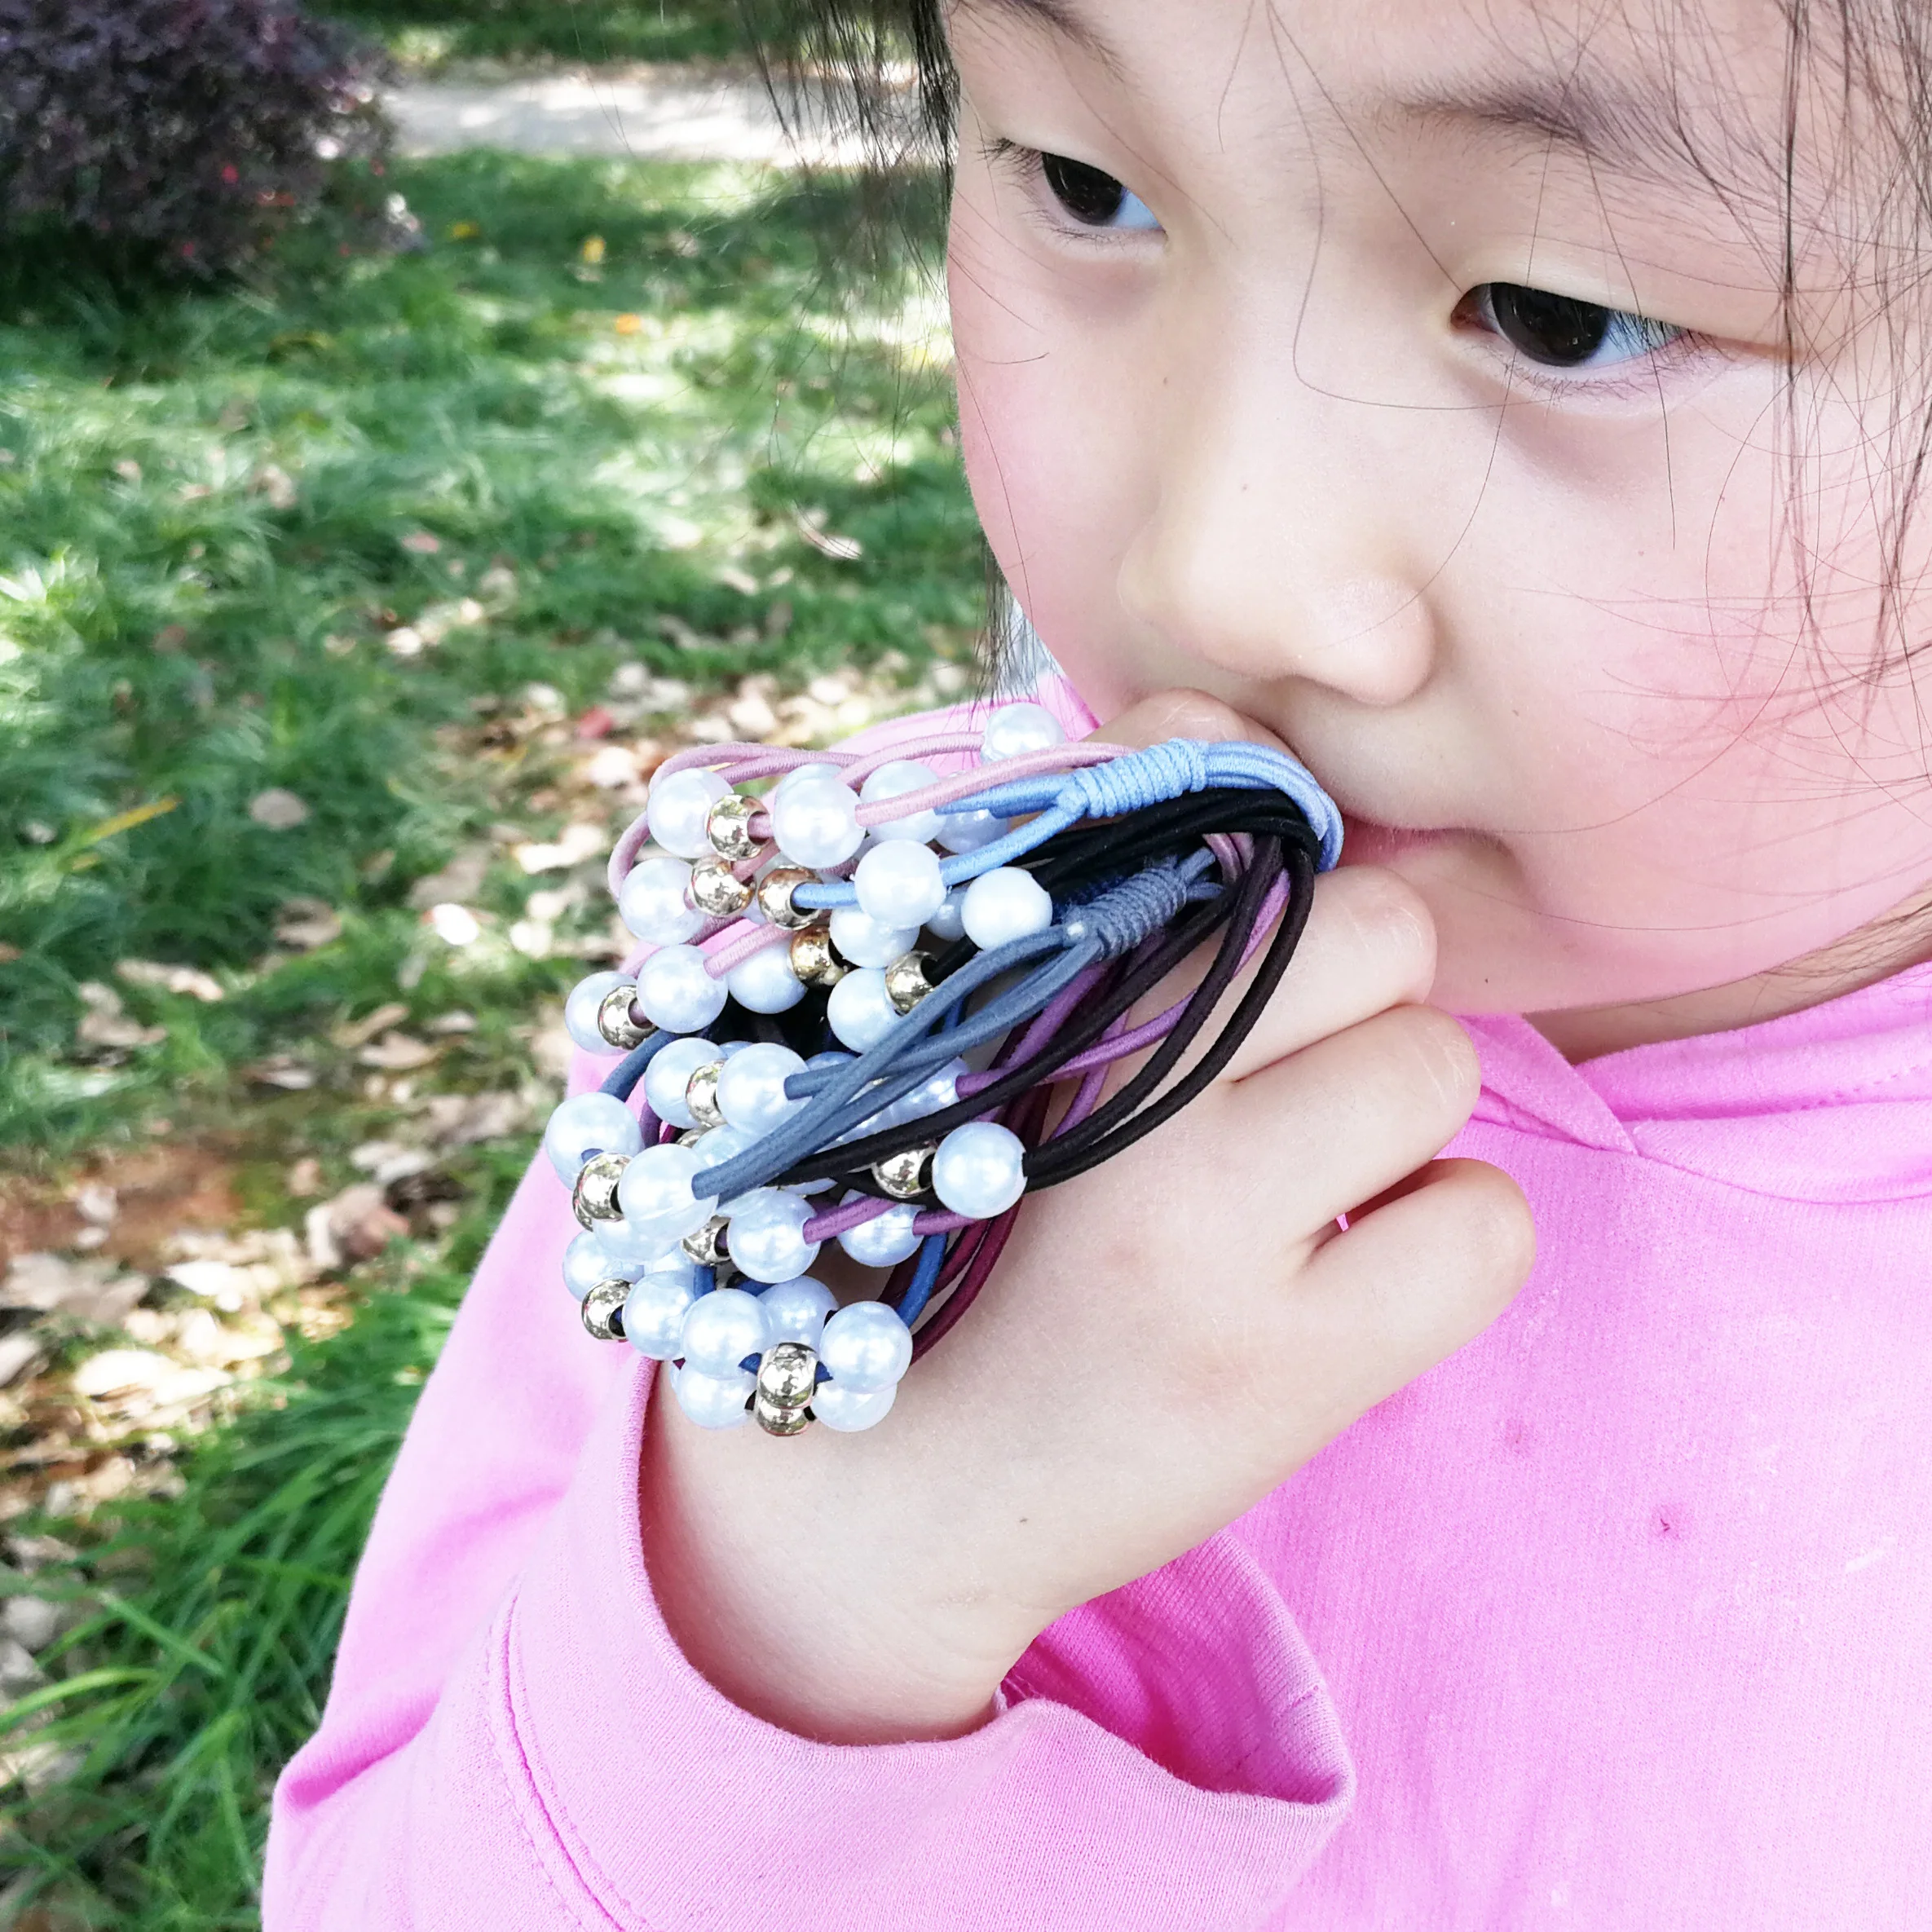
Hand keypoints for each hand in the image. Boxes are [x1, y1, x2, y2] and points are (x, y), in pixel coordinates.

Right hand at [639, 690, 1533, 1742]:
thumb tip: (1218, 721)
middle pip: (1374, 927)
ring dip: (1396, 1112)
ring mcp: (1218, 1247)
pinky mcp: (1302, 1378)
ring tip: (1300, 1176)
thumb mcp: (989, 1034)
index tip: (1239, 928)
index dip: (1266, 858)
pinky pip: (1490, 1222)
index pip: (1217, 812)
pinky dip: (1441, 1237)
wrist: (913, 1489)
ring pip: (1438, 1061)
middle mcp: (1127, 1107)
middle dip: (1357, 981)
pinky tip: (1343, 1269)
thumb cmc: (957, 1228)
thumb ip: (1094, 874)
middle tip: (1281, 1063)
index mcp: (1032, 999)